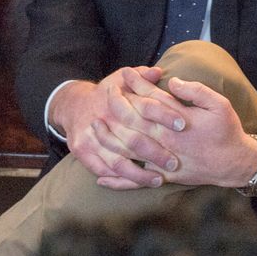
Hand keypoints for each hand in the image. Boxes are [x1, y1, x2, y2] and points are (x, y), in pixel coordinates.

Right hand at [50, 66, 188, 187]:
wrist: (73, 105)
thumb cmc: (107, 94)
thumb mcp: (121, 79)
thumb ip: (141, 76)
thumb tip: (159, 73)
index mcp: (117, 99)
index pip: (145, 106)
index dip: (164, 115)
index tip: (182, 124)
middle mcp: (104, 119)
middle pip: (133, 139)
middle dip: (156, 152)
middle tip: (175, 162)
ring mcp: (91, 137)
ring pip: (118, 161)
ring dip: (140, 173)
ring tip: (160, 180)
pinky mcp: (82, 151)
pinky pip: (103, 170)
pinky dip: (121, 179)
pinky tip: (138, 183)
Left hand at [94, 74, 256, 189]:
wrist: (236, 164)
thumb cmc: (226, 131)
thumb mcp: (219, 104)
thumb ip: (195, 91)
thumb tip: (171, 81)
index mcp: (178, 121)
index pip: (150, 99)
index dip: (136, 85)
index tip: (124, 73)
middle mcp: (166, 140)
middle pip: (134, 122)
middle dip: (116, 106)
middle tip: (103, 92)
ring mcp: (163, 160)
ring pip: (130, 150)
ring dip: (110, 138)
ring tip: (95, 126)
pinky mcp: (164, 177)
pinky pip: (137, 180)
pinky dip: (118, 181)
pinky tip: (101, 178)